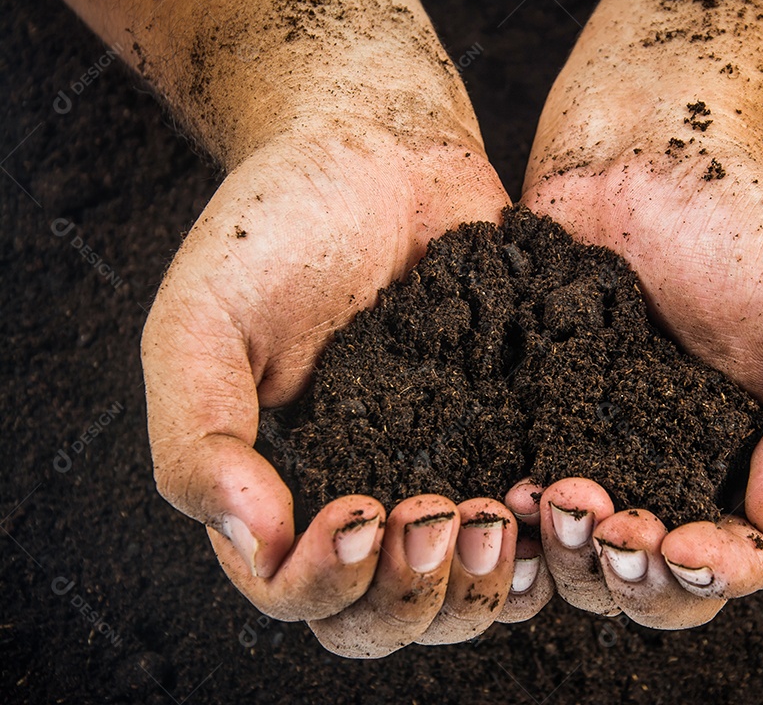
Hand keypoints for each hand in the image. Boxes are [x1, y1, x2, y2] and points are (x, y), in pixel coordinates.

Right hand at [141, 123, 546, 655]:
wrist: (376, 148)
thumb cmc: (274, 227)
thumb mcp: (202, 321)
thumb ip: (199, 433)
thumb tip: (252, 542)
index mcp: (281, 492)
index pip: (295, 597)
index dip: (327, 584)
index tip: (362, 511)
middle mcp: (367, 501)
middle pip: (392, 620)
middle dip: (419, 594)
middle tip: (444, 516)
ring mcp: (448, 475)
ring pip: (472, 597)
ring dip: (492, 587)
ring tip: (506, 513)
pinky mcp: (514, 438)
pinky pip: (541, 527)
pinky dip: (552, 538)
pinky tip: (559, 491)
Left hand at [517, 138, 762, 626]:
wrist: (641, 152)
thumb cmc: (747, 222)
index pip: (751, 558)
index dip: (717, 574)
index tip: (679, 546)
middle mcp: (686, 475)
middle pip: (665, 586)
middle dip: (636, 578)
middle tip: (607, 524)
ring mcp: (610, 455)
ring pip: (590, 563)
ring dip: (572, 558)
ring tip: (551, 498)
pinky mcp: (546, 426)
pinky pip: (531, 505)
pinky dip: (523, 521)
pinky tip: (510, 485)